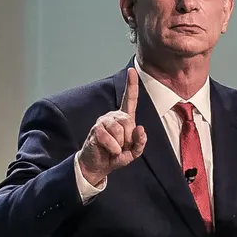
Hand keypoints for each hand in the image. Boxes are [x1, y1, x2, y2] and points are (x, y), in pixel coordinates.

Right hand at [79, 67, 146, 185]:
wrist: (98, 166)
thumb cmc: (116, 156)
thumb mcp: (133, 152)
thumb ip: (140, 142)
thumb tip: (140, 128)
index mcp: (125, 118)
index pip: (129, 99)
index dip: (131, 85)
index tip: (132, 70)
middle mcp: (114, 116)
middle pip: (129, 122)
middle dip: (129, 138)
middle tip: (122, 146)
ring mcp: (103, 121)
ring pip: (120, 130)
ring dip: (120, 144)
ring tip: (114, 148)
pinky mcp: (96, 130)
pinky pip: (110, 139)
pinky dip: (113, 148)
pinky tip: (109, 150)